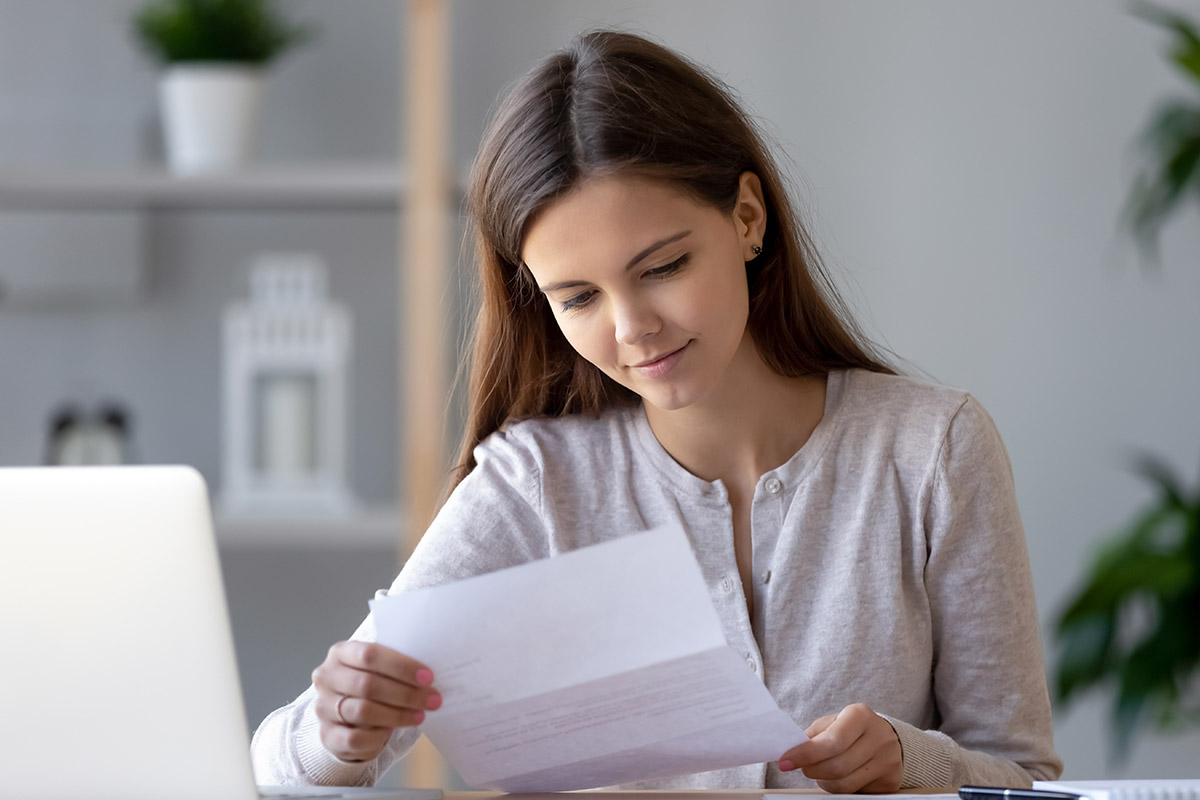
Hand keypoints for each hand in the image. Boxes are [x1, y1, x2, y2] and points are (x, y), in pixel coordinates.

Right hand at [310, 640, 441, 762]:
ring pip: (363, 711)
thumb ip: (393, 666)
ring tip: (419, 715)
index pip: (370, 654)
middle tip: (432, 700)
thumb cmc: (368, 684)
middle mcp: (327, 677)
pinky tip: (390, 732)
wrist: (344, 716)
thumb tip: (427, 677)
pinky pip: (354, 738)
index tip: (428, 677)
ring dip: (397, 715)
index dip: (402, 666)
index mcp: (340, 652)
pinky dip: (377, 736)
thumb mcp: (377, 668)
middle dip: (406, 694)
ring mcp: (323, 706)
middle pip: (368, 685)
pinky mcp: (326, 734)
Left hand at [778, 703, 902, 792]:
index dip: (807, 754)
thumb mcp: (833, 722)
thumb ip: (814, 735)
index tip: (786, 761)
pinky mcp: (889, 780)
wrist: (887, 738)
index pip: (832, 741)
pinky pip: (855, 792)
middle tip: (802, 767)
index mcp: (860, 716)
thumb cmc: (852, 729)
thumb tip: (792, 750)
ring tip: (819, 771)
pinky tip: (835, 777)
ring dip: (823, 781)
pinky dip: (837, 787)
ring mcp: (887, 761)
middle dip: (812, 769)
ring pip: (844, 784)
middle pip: (837, 766)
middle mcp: (878, 737)